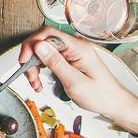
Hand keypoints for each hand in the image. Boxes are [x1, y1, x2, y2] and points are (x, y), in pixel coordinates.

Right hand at [16, 26, 137, 135]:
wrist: (113, 103)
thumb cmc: (100, 95)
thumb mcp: (75, 82)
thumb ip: (56, 63)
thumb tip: (39, 46)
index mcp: (78, 48)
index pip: (49, 34)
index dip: (32, 44)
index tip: (24, 59)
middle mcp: (75, 47)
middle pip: (44, 41)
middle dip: (31, 57)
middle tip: (29, 74)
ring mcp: (72, 53)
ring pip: (44, 50)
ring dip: (35, 65)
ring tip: (35, 81)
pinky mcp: (70, 59)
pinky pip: (50, 58)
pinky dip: (41, 68)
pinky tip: (40, 80)